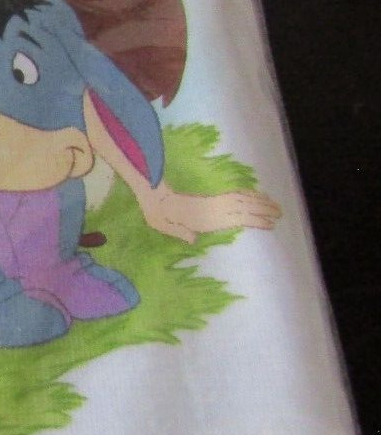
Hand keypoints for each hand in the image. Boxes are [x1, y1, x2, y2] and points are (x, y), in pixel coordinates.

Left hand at [138, 184, 281, 243]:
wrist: (152, 196)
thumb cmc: (157, 215)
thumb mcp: (163, 225)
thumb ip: (179, 232)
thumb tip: (192, 239)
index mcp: (204, 217)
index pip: (235, 217)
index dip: (254, 219)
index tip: (271, 223)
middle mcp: (211, 208)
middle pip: (243, 207)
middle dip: (263, 209)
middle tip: (281, 213)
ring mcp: (211, 202)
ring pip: (240, 200)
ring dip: (259, 201)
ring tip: (275, 204)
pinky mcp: (209, 199)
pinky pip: (232, 195)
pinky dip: (246, 195)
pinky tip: (255, 196)